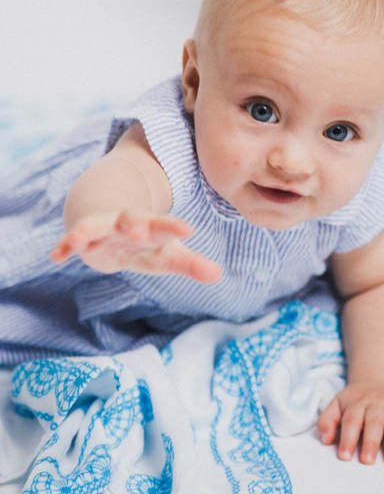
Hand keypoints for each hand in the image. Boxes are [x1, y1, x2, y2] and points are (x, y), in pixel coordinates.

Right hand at [50, 209, 222, 281]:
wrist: (108, 218)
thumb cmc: (144, 242)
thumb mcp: (166, 254)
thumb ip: (190, 264)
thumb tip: (218, 275)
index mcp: (151, 228)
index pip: (164, 227)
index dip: (174, 227)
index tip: (188, 229)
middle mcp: (126, 224)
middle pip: (131, 220)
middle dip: (134, 224)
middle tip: (139, 229)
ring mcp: (102, 229)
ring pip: (95, 226)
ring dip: (89, 231)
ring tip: (80, 238)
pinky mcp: (82, 237)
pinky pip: (71, 239)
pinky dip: (65, 245)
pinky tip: (56, 257)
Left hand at [317, 380, 383, 464]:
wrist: (379, 381)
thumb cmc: (356, 401)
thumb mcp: (337, 404)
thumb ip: (327, 420)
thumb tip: (325, 440)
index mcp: (357, 402)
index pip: (351, 420)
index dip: (347, 438)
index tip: (344, 456)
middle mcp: (376, 402)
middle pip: (373, 421)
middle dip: (370, 441)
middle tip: (367, 460)